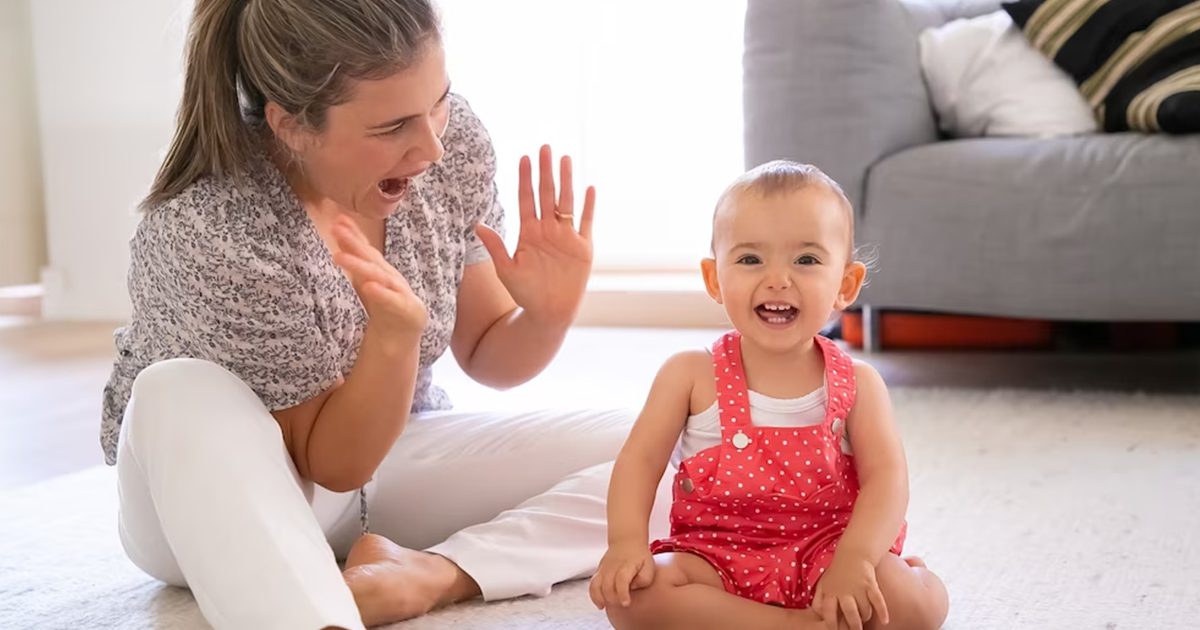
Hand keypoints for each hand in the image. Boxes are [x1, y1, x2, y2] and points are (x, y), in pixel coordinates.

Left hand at [331, 216, 426, 337]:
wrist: (403, 337)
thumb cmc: (384, 307)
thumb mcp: (366, 282)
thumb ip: (356, 260)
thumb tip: (339, 235)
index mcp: (381, 270)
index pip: (366, 249)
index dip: (354, 234)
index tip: (338, 219)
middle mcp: (391, 277)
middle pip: (371, 258)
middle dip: (354, 243)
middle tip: (337, 229)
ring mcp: (400, 292)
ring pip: (378, 276)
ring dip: (359, 265)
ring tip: (339, 257)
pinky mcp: (407, 310)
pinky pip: (391, 300)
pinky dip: (380, 293)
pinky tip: (368, 286)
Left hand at [475, 144, 594, 326]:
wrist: (548, 313)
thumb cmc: (526, 293)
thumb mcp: (507, 270)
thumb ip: (496, 247)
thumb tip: (478, 225)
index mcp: (529, 233)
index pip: (526, 199)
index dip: (525, 179)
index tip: (524, 158)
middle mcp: (548, 230)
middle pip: (547, 194)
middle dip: (545, 171)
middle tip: (544, 147)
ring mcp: (566, 237)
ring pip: (566, 202)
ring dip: (566, 180)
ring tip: (566, 159)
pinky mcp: (582, 248)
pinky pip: (586, 223)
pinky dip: (588, 207)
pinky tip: (590, 188)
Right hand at [588, 542, 655, 609]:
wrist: (627, 541)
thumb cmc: (639, 556)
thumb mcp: (649, 566)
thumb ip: (644, 579)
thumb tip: (633, 587)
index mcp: (627, 565)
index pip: (621, 579)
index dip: (622, 593)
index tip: (626, 603)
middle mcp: (613, 567)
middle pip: (607, 586)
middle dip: (613, 599)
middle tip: (620, 604)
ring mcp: (604, 569)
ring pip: (596, 585)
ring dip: (600, 598)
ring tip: (606, 606)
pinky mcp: (598, 572)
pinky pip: (592, 585)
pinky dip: (594, 596)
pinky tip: (600, 604)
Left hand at [812, 554, 888, 629]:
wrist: (853, 554)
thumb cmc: (837, 573)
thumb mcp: (823, 583)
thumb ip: (818, 599)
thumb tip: (817, 615)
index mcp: (830, 591)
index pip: (828, 611)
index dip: (831, 623)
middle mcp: (844, 590)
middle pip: (849, 613)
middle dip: (854, 625)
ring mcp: (858, 587)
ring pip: (865, 609)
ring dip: (866, 617)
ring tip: (865, 619)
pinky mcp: (870, 584)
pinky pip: (878, 600)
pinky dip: (882, 611)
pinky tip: (885, 621)